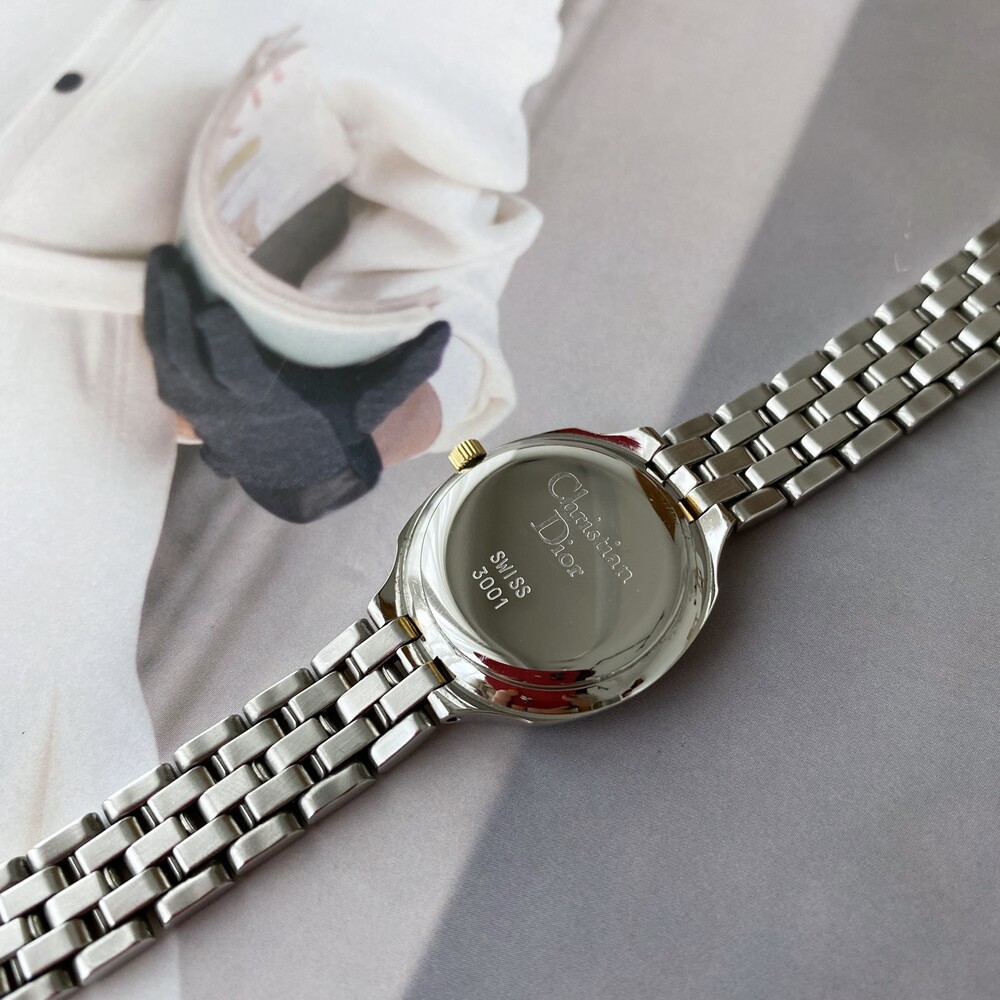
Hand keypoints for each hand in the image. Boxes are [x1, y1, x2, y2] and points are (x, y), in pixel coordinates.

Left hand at [144, 245, 449, 520]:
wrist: (305, 467)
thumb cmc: (340, 423)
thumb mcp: (375, 398)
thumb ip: (408, 366)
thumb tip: (444, 329)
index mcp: (272, 406)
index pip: (240, 374)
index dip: (223, 344)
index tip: (213, 306)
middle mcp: (229, 412)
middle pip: (188, 361)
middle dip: (174, 311)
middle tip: (167, 260)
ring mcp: (203, 412)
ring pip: (168, 363)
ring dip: (158, 315)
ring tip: (158, 265)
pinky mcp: (188, 405)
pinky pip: (163, 368)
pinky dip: (156, 333)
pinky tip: (155, 294)